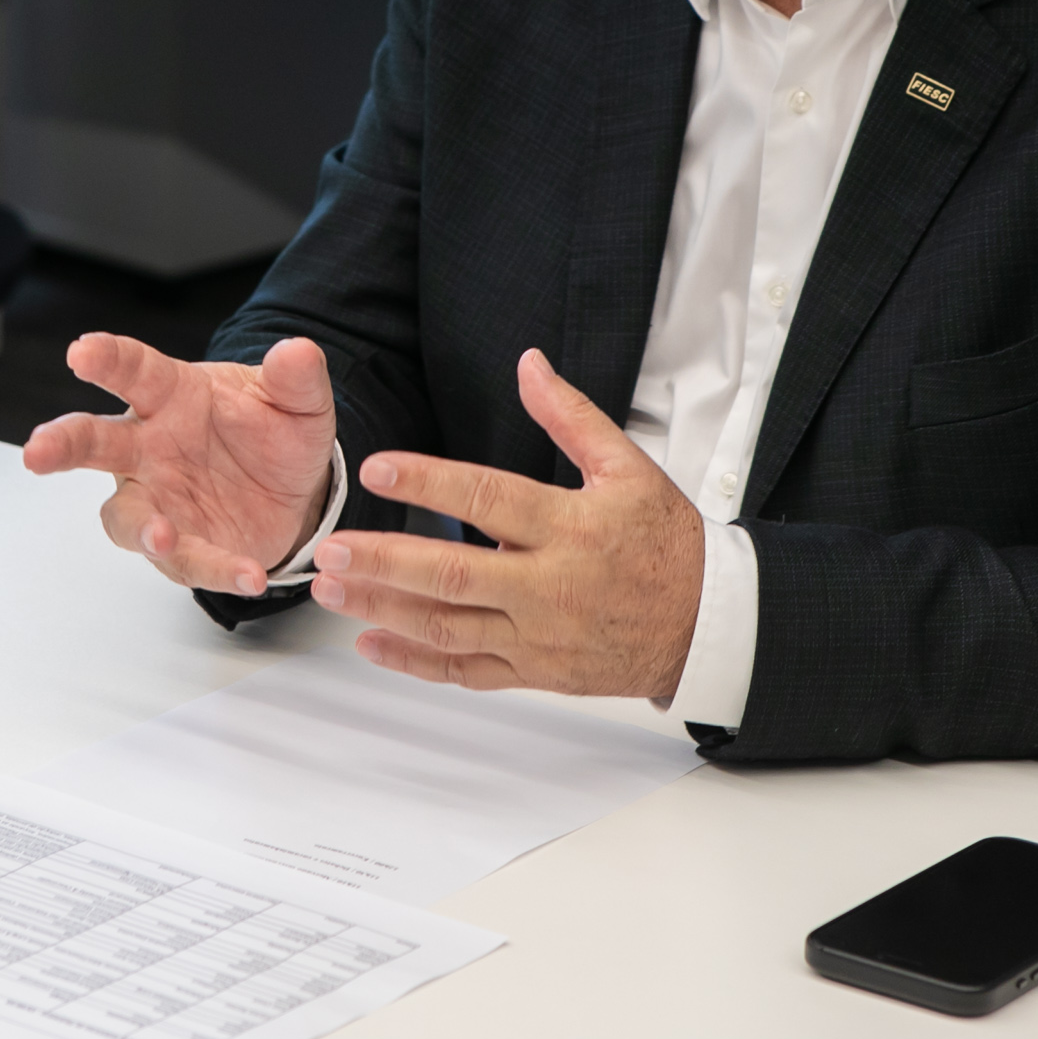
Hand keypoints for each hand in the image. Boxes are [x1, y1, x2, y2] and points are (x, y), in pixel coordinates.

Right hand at [21, 334, 337, 596]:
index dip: (106, 360)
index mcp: (171, 395)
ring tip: (160, 537)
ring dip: (140, 528)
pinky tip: (245, 572)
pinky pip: (184, 559)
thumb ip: (297, 377)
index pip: (133, 371)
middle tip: (38, 451)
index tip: (80, 353)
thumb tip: (298, 351)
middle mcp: (149, 447)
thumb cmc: (273, 432)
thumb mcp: (298, 400)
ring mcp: (157, 498)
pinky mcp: (177, 545)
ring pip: (125, 515)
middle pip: (94, 441)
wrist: (291, 490)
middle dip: (63, 444)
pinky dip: (212, 567)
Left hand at [309, 349, 704, 698]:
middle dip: (384, 563)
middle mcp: (551, 587)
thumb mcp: (628, 468)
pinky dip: (415, 662)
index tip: (377, 469)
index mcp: (571, 528)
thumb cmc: (667, 544)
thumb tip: (530, 365)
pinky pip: (466, 671)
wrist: (707, 626)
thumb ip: (570, 417)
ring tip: (332, 591)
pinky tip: (371, 643)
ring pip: (449, 628)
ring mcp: (539, 637)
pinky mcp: (535, 672)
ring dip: (384, 611)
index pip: (487, 500)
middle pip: (454, 576)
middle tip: (330, 550)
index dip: (428, 483)